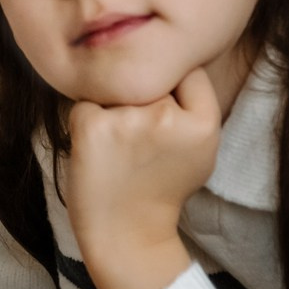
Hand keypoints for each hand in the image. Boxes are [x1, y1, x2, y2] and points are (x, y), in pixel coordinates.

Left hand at [66, 68, 221, 288]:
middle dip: (140, 97)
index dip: (171, 87)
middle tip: (139, 142)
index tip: (164, 114)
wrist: (127, 235)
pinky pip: (85, 100)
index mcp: (204, 123)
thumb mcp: (201, 149)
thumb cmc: (161, 187)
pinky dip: (86, 120)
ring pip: (115, 85)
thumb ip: (196, 104)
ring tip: (119, 148)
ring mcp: (128, 119)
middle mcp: (168, 116)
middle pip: (147, 75)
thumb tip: (175, 53)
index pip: (186, 69)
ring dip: (112, 107)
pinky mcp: (92, 126)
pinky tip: (97, 150)